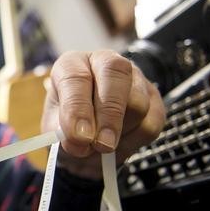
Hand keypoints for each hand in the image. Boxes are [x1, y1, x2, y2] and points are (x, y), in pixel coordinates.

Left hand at [41, 50, 165, 178]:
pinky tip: (117, 146)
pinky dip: (133, 142)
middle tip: (101, 146)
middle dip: (109, 117)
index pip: (77, 77)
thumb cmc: (66, 125)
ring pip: (138, 104)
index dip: (78, 109)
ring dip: (120, 134)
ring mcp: (134, 77)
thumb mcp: (55, 129)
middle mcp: (105, 62)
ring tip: (100, 148)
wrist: (86, 132)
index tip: (80, 137)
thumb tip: (80, 144)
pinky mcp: (153, 99)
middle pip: (116, 78)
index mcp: (73, 64)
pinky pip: (151, 124)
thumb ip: (63, 135)